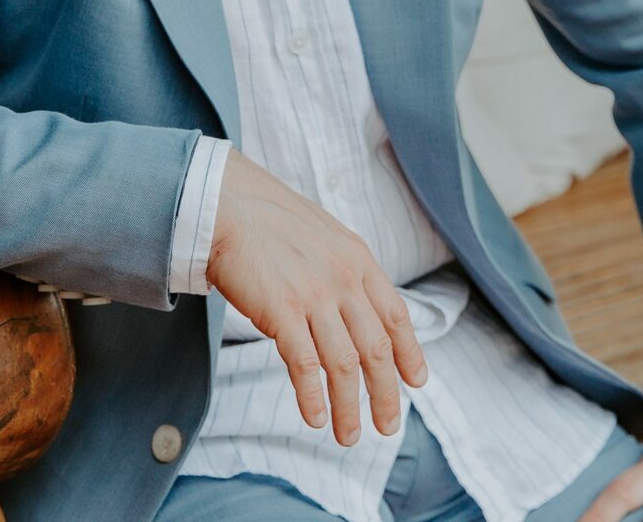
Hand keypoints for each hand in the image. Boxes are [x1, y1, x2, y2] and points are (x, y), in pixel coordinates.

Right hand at [204, 152, 428, 446]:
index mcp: (358, 260)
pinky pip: (305, 365)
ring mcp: (314, 296)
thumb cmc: (267, 221)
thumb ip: (344, 269)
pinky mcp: (282, 311)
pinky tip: (316, 418)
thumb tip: (356, 305)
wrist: (225, 206)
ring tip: (349, 436)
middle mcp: (344, 279)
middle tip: (387, 426)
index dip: (410, 353)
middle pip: (376, 350)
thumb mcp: (323, 237)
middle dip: (386, 394)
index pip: (396, 316)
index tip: (416, 382)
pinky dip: (313, 397)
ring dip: (349, 407)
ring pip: (344, 365)